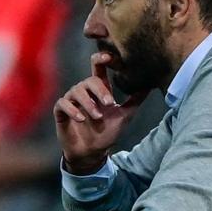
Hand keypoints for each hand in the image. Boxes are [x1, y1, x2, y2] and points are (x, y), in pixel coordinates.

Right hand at [55, 53, 149, 174]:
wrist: (92, 153)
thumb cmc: (106, 133)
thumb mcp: (125, 116)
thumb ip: (135, 100)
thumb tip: (150, 85)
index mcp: (99, 90)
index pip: (99, 68)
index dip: (102, 59)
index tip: (109, 57)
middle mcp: (85, 92)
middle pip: (89, 80)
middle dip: (100, 90)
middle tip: (109, 103)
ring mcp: (72, 101)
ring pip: (76, 91)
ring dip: (88, 103)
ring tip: (97, 116)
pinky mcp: (61, 112)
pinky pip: (63, 104)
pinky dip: (73, 110)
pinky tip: (82, 119)